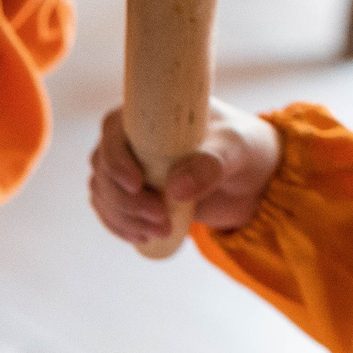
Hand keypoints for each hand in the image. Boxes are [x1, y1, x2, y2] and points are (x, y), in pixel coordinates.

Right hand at [88, 98, 281, 244]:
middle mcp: (132, 139)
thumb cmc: (243, 149)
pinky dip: (121, 227)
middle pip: (104, 168)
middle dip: (126, 200)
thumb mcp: (235, 150)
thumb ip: (210, 165)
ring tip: (160, 231)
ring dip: (124, 217)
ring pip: (104, 193)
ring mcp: (129, 168)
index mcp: (152, 115)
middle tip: (160, 218)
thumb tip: (175, 187)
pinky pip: (110, 211)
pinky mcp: (132, 196)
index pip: (113, 130)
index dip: (116, 158)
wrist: (249, 180)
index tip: (136, 184)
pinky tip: (142, 237)